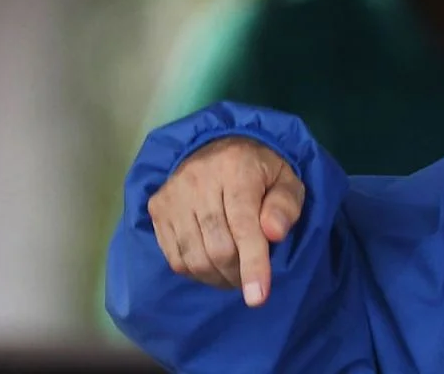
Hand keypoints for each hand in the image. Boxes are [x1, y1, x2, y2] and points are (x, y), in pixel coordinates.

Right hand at [145, 136, 303, 306]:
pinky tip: (212, 265)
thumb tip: (273, 234)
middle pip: (217, 248)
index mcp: (236, 169)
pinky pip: (175, 257)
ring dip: (218, 277)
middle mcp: (197, 180)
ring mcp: (172, 195)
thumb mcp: (286, 181)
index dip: (253, 264)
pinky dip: (197, 272)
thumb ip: (285, 206)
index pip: (244, 226)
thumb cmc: (260, 171)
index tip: (258, 298)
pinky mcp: (156, 208)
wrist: (218, 147)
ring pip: (193, 258)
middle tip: (251, 277)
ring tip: (235, 273)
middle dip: (239, 273)